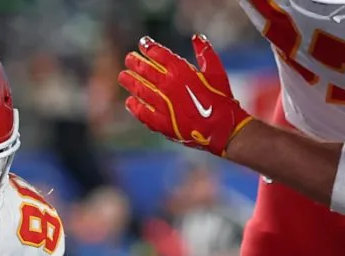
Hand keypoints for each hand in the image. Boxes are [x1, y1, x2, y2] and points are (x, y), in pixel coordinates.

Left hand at [118, 35, 252, 157]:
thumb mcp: (216, 72)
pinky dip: (134, 106)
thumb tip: (196, 37)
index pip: (160, 55)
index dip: (150, 48)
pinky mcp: (161, 123)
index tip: (143, 43)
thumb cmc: (221, 99)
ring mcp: (163, 105)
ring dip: (130, 82)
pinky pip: (143, 113)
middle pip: (146, 71)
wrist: (221, 128)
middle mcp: (168, 86)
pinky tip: (129, 101)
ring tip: (122, 76)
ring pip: (140, 90)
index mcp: (182, 72)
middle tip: (128, 58)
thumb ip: (205, 53)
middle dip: (136, 63)